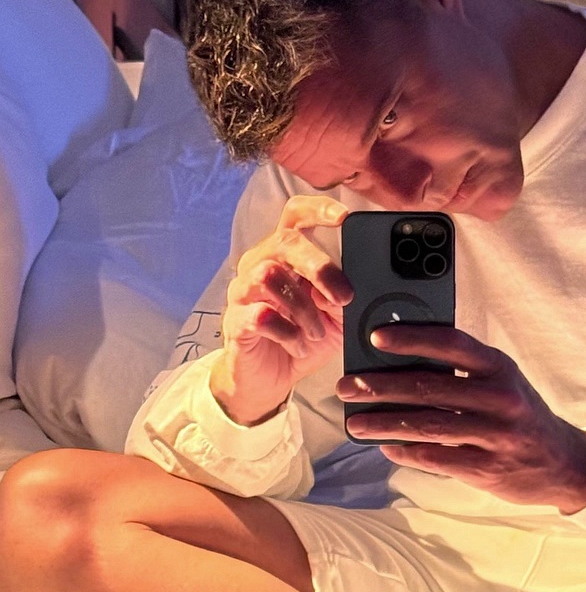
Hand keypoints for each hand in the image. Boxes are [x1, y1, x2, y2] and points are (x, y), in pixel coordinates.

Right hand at [210, 194, 352, 427]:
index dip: (318, 210)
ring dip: (303, 307)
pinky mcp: (236, 320)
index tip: (344, 217)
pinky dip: (287, 332)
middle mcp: (260, 264)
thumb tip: (343, 288)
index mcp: (286, 256)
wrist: (269, 381)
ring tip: (316, 332)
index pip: (295, 216)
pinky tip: (297, 345)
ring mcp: (244, 291)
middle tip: (343, 297)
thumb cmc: (301, 341)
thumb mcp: (335, 319)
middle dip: (319, 266)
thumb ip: (343, 299)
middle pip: (285, 241)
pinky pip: (260, 314)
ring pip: (269, 275)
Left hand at [337, 325, 585, 515]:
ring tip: (355, 424)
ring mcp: (495, 435)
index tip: (375, 337)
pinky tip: (386, 447)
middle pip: (429, 388)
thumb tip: (402, 362)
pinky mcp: (488, 468)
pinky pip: (438, 458)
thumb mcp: (502, 382)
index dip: (411, 339)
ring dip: (385, 424)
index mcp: (499, 367)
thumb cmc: (520, 415)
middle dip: (380, 387)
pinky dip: (407, 452)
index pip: (450, 343)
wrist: (564, 464)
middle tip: (347, 388)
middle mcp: (499, 397)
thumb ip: (463, 370)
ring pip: (428, 426)